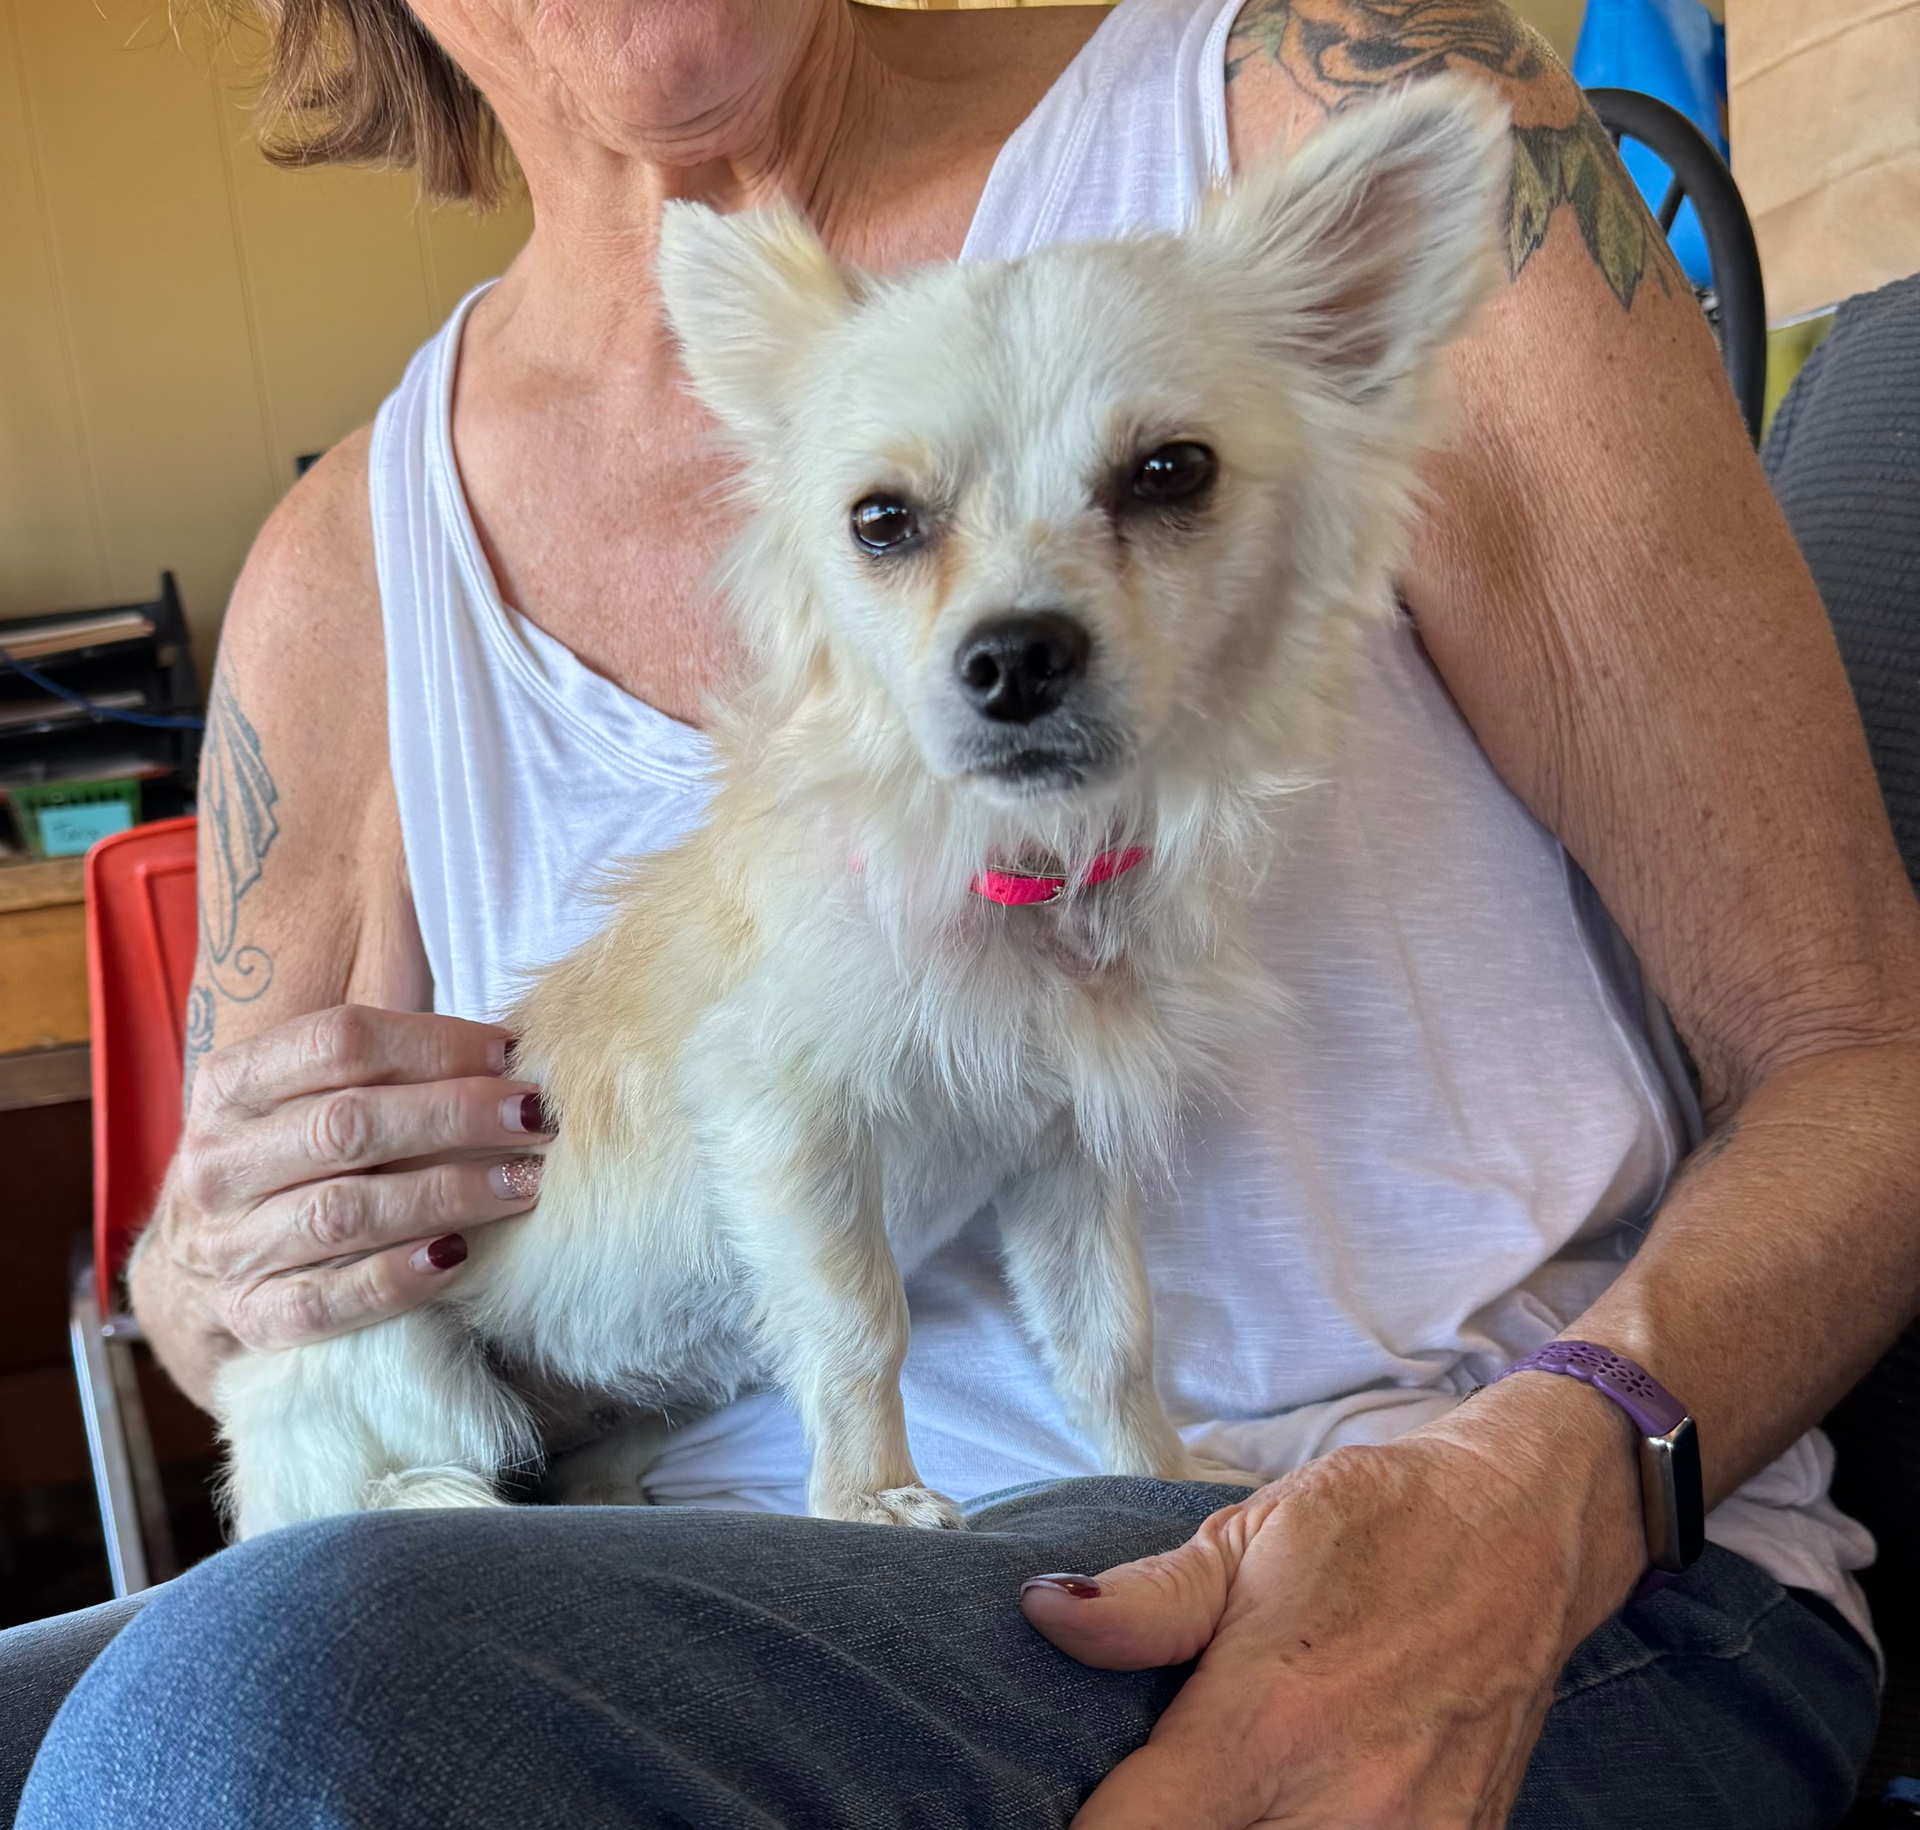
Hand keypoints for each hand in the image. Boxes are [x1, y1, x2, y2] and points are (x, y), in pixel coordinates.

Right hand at [134, 1005, 551, 1401]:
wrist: (204, 1260)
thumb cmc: (294, 1153)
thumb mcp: (308, 1090)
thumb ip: (384, 1057)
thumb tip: (504, 1046)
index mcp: (231, 1084)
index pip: (338, 1043)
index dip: (435, 1044)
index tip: (510, 1053)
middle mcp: (219, 1163)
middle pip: (347, 1125)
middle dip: (456, 1116)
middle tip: (533, 1118)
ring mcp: (228, 1246)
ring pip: (344, 1214)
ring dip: (447, 1194)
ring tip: (522, 1182)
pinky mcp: (252, 1316)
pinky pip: (327, 1303)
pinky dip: (396, 1279)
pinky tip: (458, 1255)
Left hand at [1022, 1377, 1646, 1827]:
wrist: (1527, 1531)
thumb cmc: (1377, 1523)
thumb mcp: (1251, 1536)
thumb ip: (1147, 1603)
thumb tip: (1042, 1614)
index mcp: (1266, 1724)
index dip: (1083, 1826)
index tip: (1068, 1803)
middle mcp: (1341, 1809)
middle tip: (1147, 1792)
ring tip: (1205, 1797)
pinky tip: (1277, 1806)